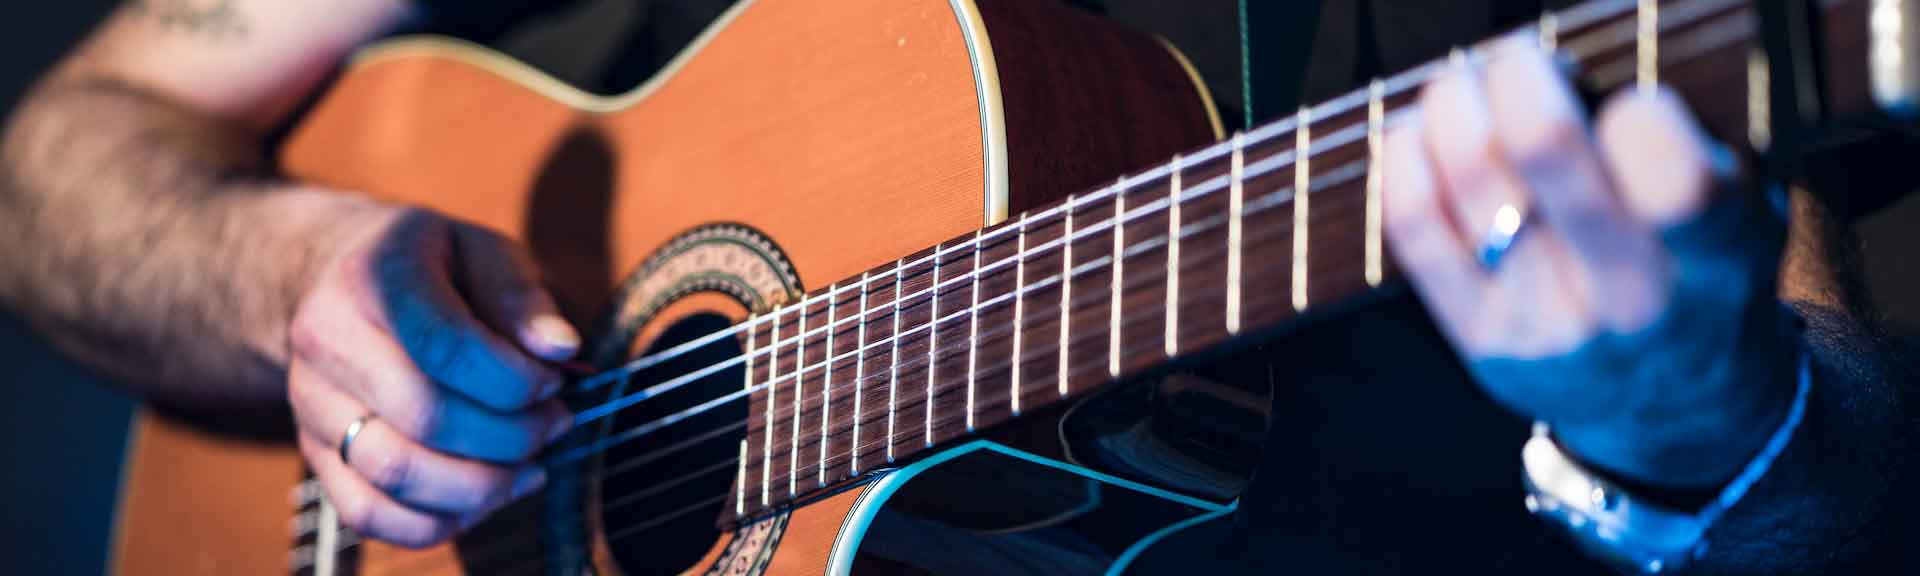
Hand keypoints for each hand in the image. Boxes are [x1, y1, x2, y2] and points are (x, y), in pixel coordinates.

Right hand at [287, 201, 577, 547]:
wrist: (343, 280)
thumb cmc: (433, 268)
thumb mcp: (485, 252)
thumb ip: (524, 298)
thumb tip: (561, 350)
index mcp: (375, 276)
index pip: (445, 346)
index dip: (515, 380)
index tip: (555, 381)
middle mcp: (327, 340)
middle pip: (425, 418)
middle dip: (512, 436)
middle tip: (555, 423)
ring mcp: (311, 403)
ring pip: (395, 475)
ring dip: (481, 486)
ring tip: (529, 465)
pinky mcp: (314, 454)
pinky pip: (369, 514)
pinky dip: (438, 520)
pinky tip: (485, 495)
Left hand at [1383, 40, 1792, 488]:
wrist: (1678, 411)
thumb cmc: (1706, 276)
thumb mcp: (1746, 220)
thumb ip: (1688, 152)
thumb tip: (1580, 74)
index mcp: (1716, 261)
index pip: (1672, 178)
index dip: (1639, 114)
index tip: (1631, 102)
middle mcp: (1628, 298)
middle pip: (1544, 146)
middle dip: (1520, 72)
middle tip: (1521, 58)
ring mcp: (1546, 321)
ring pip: (1468, 172)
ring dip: (1455, 100)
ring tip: (1468, 84)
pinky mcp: (1482, 338)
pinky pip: (1416, 229)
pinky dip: (1407, 156)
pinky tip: (1419, 131)